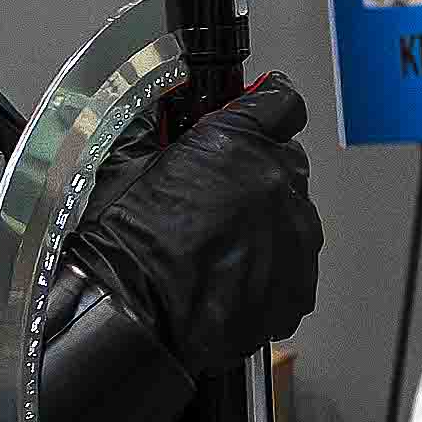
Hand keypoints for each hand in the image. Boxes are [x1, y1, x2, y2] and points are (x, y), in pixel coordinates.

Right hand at [61, 79, 319, 380]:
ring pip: (294, 218)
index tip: (257, 115)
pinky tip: (230, 278)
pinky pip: (294, 268)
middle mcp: (278, 184)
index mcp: (239, 141)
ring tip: (217, 247)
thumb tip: (158, 112)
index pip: (281, 104)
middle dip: (258, 174)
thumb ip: (158, 130)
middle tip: (216, 198)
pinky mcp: (298, 287)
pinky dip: (271, 270)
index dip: (266, 110)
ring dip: (266, 224)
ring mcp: (295, 238)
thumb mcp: (126, 162)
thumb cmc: (123, 244)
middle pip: (287, 164)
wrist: (130, 317)